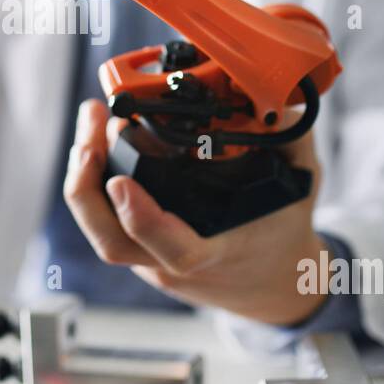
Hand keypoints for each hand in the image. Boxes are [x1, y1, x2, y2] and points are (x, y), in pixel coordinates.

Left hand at [62, 99, 328, 325]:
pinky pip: (104, 219)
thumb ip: (293, 140)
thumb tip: (281, 101)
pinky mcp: (139, 248)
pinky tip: (94, 138)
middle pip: (113, 242)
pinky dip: (92, 180)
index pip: (174, 249)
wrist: (274, 282)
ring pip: (100, 230)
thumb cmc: (283, 233)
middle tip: (92, 130)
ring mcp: (152, 258)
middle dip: (88, 186)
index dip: (141, 219)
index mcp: (219, 251)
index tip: (120, 181)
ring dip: (84, 175)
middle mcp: (176, 262)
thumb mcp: (300, 185)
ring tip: (90, 118)